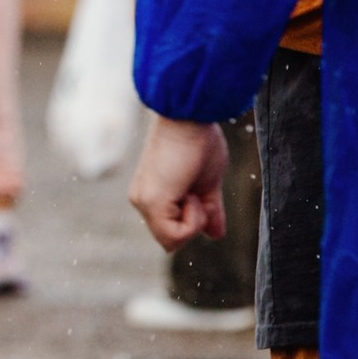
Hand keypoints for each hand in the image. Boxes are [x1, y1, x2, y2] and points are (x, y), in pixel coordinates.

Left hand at [127, 117, 229, 251]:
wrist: (190, 118)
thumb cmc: (199, 141)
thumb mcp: (207, 183)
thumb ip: (209, 210)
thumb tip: (216, 235)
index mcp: (152, 194)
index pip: (173, 229)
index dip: (196, 220)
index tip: (200, 193)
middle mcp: (142, 200)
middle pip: (172, 238)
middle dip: (194, 222)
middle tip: (196, 191)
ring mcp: (143, 202)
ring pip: (173, 240)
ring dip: (194, 220)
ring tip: (192, 190)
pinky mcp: (151, 203)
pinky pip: (176, 236)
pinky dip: (193, 221)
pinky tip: (191, 195)